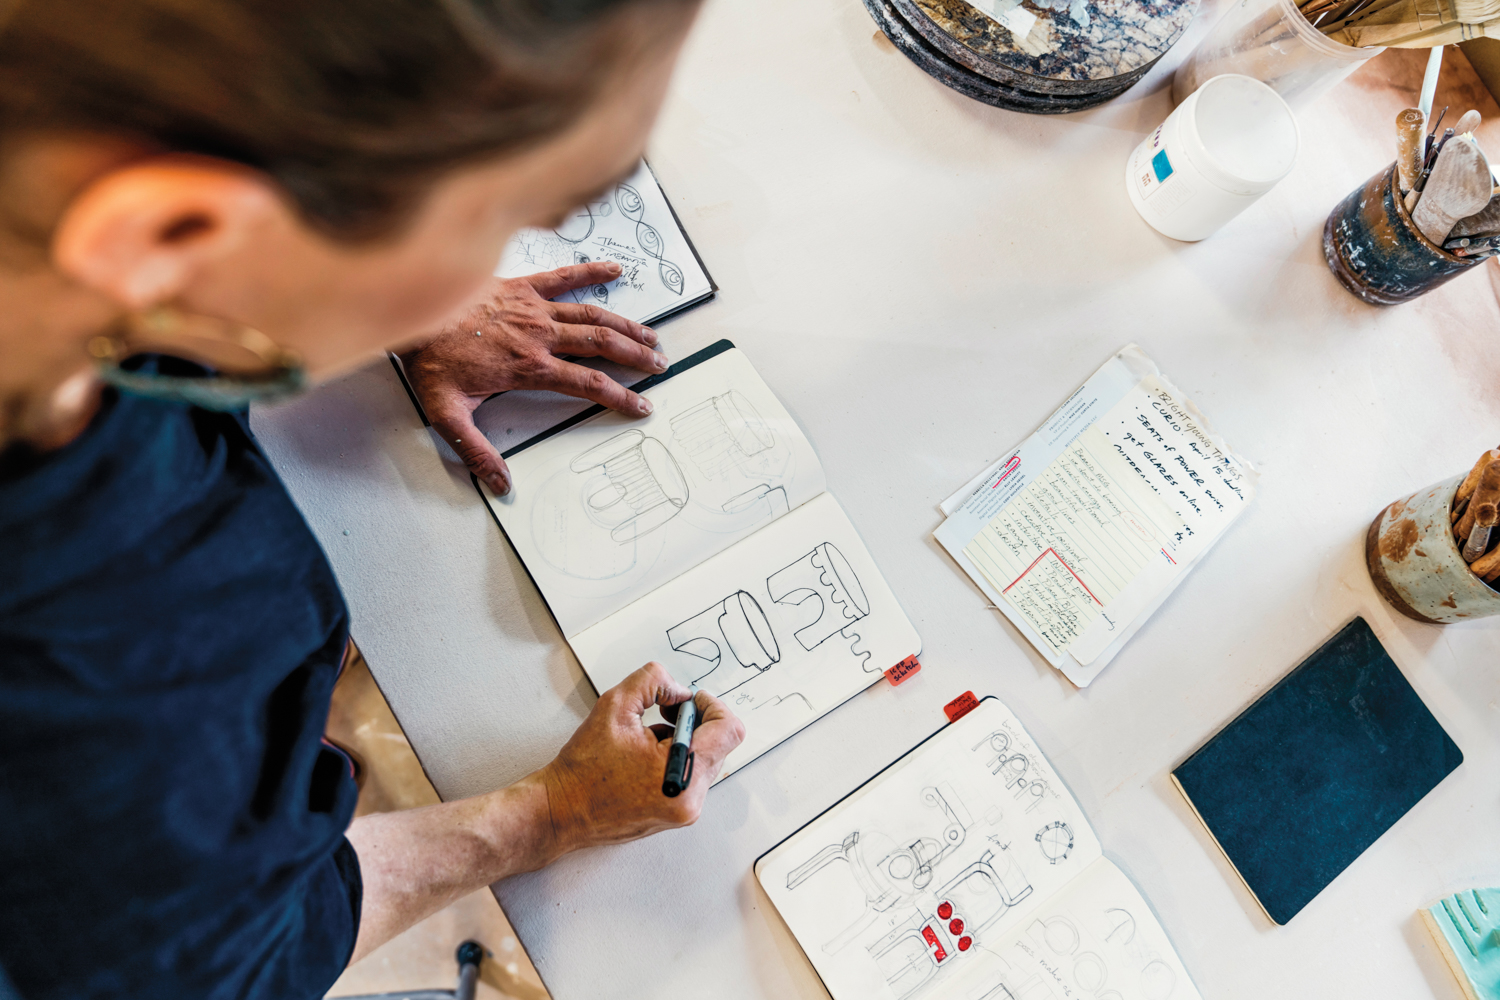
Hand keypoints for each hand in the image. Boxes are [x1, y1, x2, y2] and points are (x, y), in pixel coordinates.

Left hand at [399, 263, 668, 494]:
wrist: (410, 310)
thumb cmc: (428, 359)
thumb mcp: (447, 414)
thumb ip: (475, 451)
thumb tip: (500, 484)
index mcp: (529, 367)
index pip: (588, 384)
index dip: (620, 397)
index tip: (641, 405)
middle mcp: (539, 336)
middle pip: (601, 345)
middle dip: (635, 356)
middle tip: (659, 365)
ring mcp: (533, 307)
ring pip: (592, 315)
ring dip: (624, 325)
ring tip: (650, 335)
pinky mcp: (522, 285)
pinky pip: (563, 276)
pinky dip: (591, 272)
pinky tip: (615, 271)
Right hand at [530, 662, 744, 862]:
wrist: (562, 811)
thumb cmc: (584, 771)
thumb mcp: (615, 706)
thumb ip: (653, 682)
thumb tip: (679, 690)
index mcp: (681, 775)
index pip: (729, 730)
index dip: (713, 705)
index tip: (691, 699)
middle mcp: (690, 799)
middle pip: (720, 744)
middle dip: (694, 720)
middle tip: (664, 713)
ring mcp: (685, 810)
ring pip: (706, 758)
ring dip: (685, 739)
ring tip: (649, 737)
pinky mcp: (676, 814)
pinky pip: (692, 775)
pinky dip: (676, 757)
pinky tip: (646, 755)